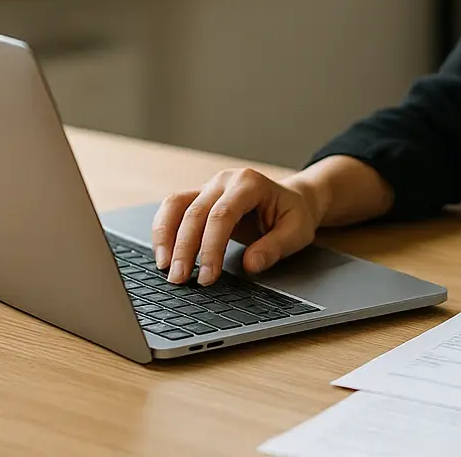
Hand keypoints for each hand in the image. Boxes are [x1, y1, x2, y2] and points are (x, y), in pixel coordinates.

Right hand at [152, 169, 325, 285]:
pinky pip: (173, 209)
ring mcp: (209, 186)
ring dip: (165, 237)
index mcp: (250, 184)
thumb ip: (274, 248)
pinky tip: (164, 254)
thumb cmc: (294, 215)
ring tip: (165, 267)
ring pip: (175, 205)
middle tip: (179, 279)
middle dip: (184, 248)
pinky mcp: (199, 197)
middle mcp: (225, 180)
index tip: (207, 276)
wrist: (292, 199)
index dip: (211, 247)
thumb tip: (250, 264)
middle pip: (195, 212)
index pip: (222, 215)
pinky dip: (164, 230)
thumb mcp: (296, 232)